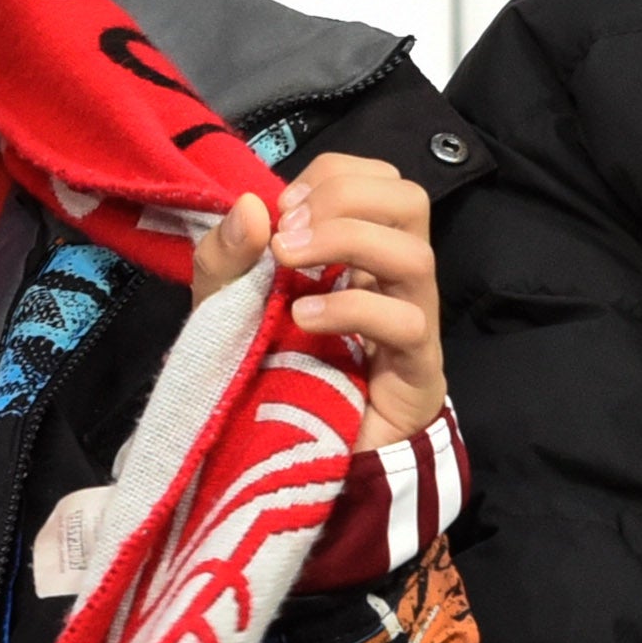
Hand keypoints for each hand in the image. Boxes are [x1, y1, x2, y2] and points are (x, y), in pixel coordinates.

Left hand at [190, 159, 447, 448]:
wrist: (288, 466)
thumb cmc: (267, 378)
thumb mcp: (225, 309)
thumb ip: (227, 257)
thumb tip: (252, 204)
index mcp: (357, 252)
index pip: (377, 180)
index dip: (331, 176)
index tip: (282, 208)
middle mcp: (392, 279)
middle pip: (410, 200)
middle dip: (346, 198)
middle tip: (289, 232)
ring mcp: (412, 323)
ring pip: (416, 254)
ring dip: (348, 241)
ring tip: (289, 266)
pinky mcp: (417, 373)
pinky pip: (408, 323)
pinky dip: (353, 309)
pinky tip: (304, 320)